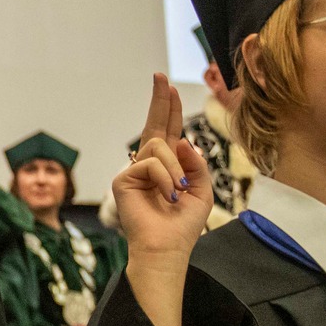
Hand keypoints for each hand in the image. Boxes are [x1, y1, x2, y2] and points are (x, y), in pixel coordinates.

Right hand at [112, 73, 211, 262]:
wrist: (166, 248)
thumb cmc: (183, 226)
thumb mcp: (201, 190)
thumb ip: (196, 163)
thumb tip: (182, 140)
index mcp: (167, 167)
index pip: (168, 132)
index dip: (169, 109)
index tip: (168, 85)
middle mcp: (148, 165)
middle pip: (154, 125)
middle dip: (160, 100)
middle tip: (160, 76)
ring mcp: (133, 171)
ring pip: (159, 146)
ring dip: (176, 169)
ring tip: (178, 192)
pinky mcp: (123, 180)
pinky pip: (151, 163)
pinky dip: (165, 179)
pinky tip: (167, 196)